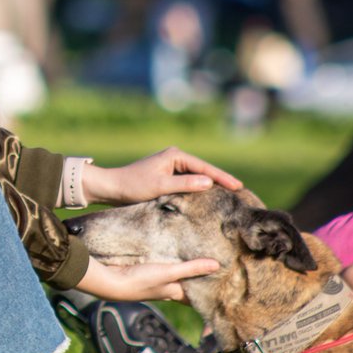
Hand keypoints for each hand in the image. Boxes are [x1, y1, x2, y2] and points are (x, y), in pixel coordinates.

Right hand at [75, 257, 219, 301]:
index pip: (196, 297)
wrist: (111, 283)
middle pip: (186, 287)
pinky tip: (170, 255)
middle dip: (198, 281)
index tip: (223, 290)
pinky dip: (171, 265)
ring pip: (175, 279)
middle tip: (214, 270)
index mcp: (174, 293)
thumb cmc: (140, 282)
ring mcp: (155, 282)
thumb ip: (191, 269)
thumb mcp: (168, 273)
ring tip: (197, 259)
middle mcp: (166, 290)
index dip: (209, 295)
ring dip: (184, 272)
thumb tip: (217, 266)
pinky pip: (163, 270)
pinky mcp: (145, 273)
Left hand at [82, 146, 241, 204]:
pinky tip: (209, 197)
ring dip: (211, 185)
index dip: (222, 177)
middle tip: (240, 191)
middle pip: (203, 170)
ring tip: (230, 195)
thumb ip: (184, 184)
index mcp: (175, 155)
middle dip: (220, 180)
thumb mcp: (160, 186)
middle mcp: (175, 158)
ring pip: (197, 176)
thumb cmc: (133, 186)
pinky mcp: (167, 176)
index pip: (204, 167)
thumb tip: (209, 183)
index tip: (239, 186)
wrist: (112, 188)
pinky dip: (199, 188)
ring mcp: (171, 166)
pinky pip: (189, 181)